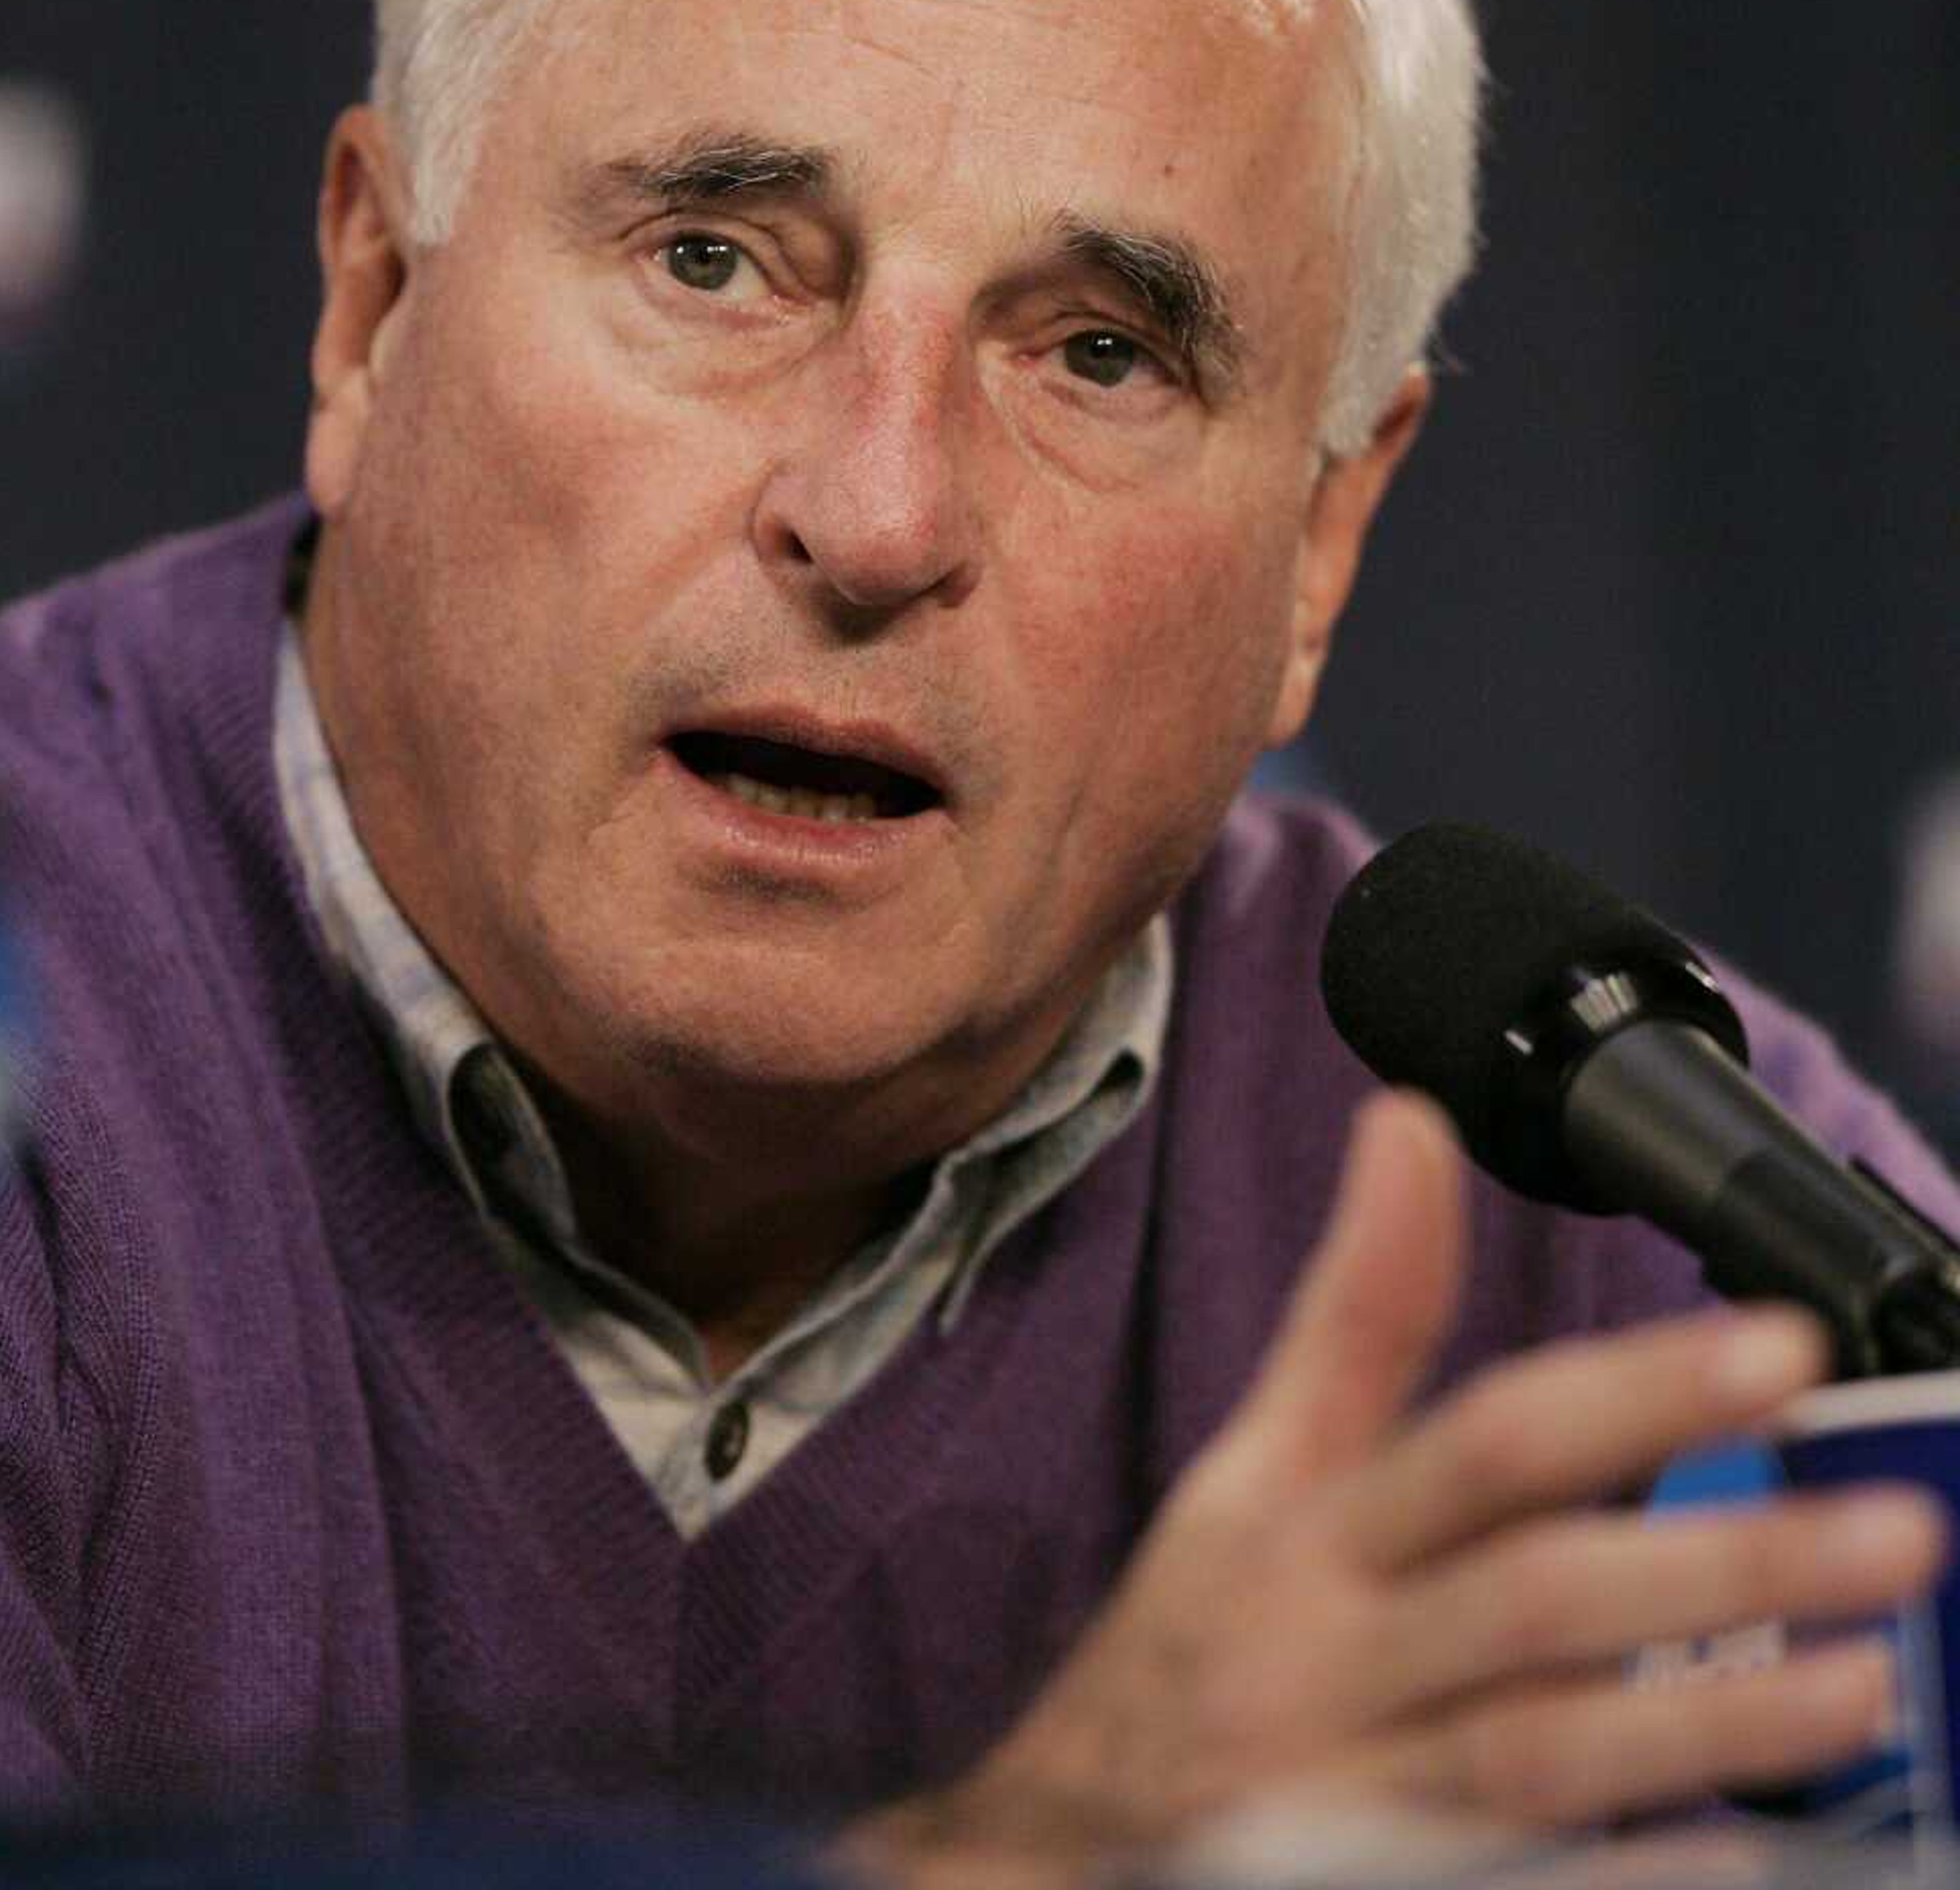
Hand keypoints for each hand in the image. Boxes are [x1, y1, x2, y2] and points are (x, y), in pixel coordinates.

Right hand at [843, 1093, 1947, 1885]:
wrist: (1055, 1853)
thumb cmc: (1194, 1638)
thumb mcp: (1254, 1466)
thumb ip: (1355, 1307)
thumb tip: (1410, 1118)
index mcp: (1307, 1534)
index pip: (1484, 1441)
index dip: (1632, 1391)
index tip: (1780, 1349)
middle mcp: (1331, 1660)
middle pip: (1535, 1599)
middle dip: (1718, 1559)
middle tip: (1898, 1527)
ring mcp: (1351, 1801)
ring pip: (1543, 1758)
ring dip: (1710, 1722)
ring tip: (1868, 1682)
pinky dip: (1627, 1879)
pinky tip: (1747, 1857)